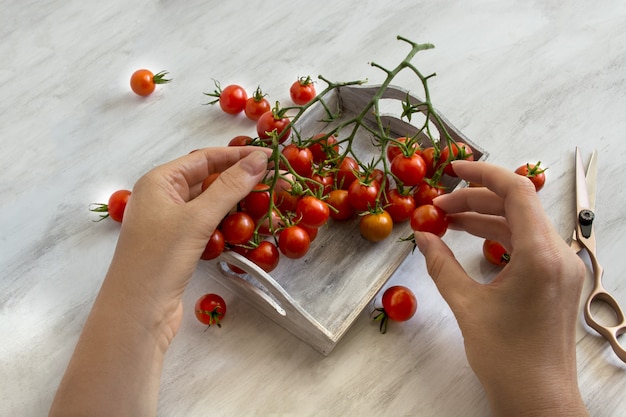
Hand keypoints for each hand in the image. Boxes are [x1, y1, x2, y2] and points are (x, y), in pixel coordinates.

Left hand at [49, 146, 270, 416]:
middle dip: (242, 181)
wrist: (136, 314)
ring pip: (210, 205)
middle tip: (276, 182)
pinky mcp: (178, 246)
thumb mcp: (197, 218)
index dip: (238, 156)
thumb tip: (259, 160)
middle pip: (208, 180)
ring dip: (237, 205)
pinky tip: (247, 230)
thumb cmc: (158, 260)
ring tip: (268, 206)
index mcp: (159, 182)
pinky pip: (208, 226)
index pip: (205, 158)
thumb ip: (230, 187)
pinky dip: (227, 226)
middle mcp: (162, 198)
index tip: (270, 157)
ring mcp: (169, 223)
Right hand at [414, 160, 588, 416]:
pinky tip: (471, 241)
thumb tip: (422, 236)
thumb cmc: (505, 356)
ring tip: (447, 221)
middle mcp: (558, 255)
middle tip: (438, 208)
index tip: (452, 170)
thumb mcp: (466, 305)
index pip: (516, 192)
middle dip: (475, 201)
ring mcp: (561, 268)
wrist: (538, 398)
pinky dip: (499, 237)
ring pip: (521, 225)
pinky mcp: (557, 280)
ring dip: (485, 219)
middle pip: (517, 206)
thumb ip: (441, 264)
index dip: (482, 174)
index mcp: (540, 255)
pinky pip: (527, 245)